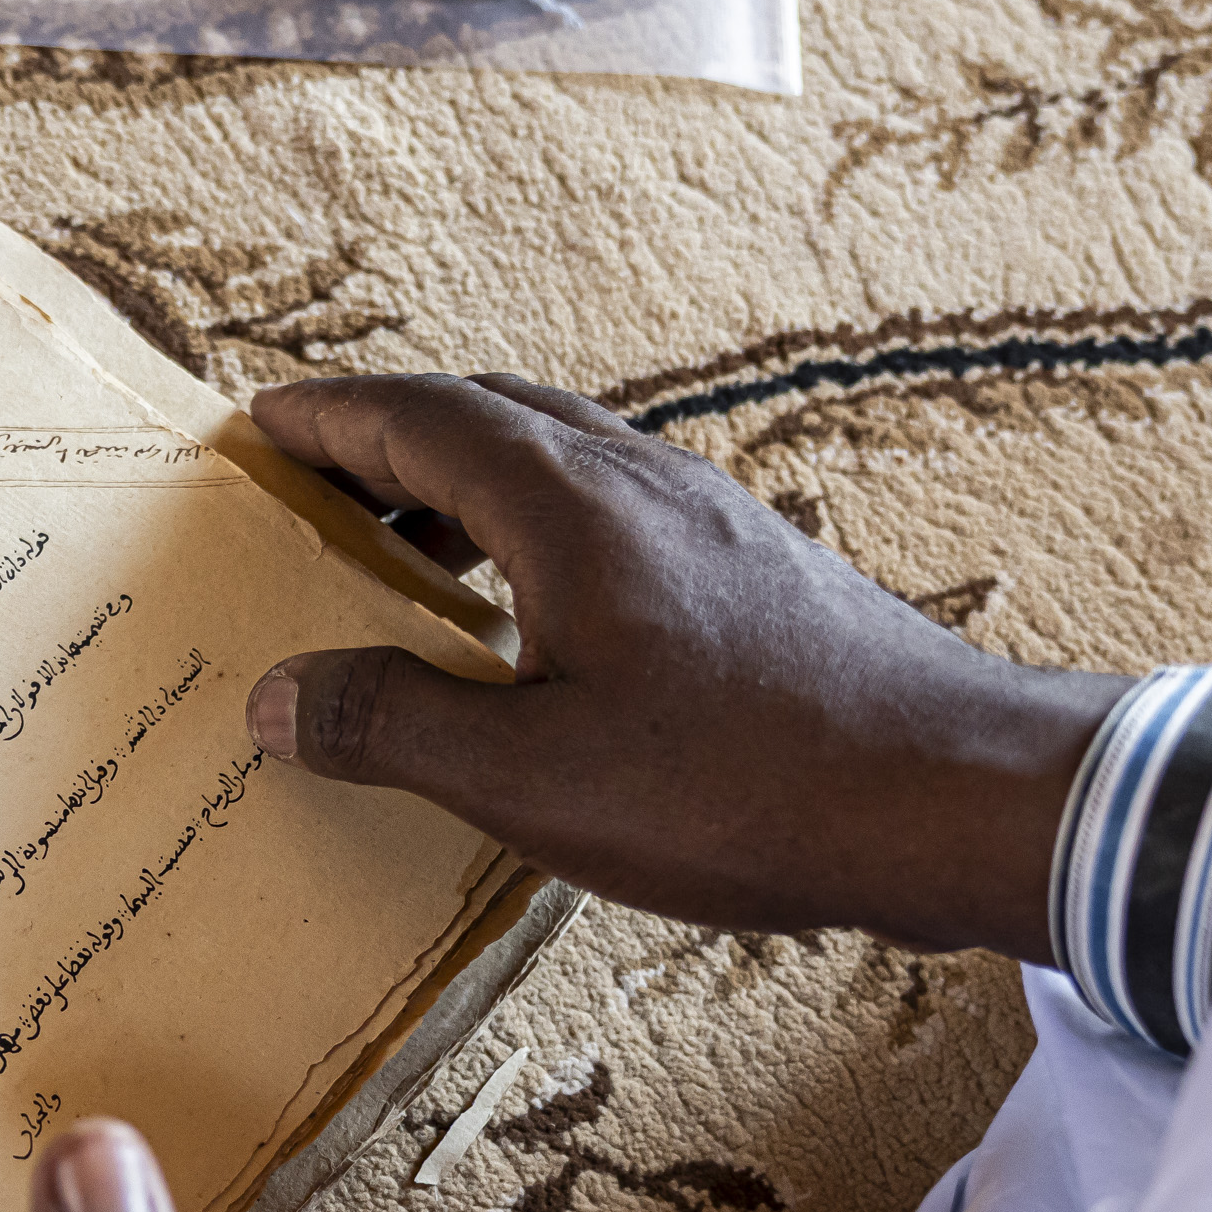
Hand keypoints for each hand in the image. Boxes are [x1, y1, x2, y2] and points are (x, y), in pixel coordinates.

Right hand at [245, 374, 1130, 958]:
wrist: (952, 796)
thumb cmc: (744, 785)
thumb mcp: (535, 777)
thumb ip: (398, 724)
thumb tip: (276, 696)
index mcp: (570, 505)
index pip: (422, 418)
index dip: (331, 416)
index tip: (259, 422)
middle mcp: (639, 481)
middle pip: (490, 415)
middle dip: (389, 437)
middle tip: (313, 482)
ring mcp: (706, 516)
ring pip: (559, 456)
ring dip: (466, 482)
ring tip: (403, 550)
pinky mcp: (752, 567)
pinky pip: (612, 507)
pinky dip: (536, 526)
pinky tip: (534, 615)